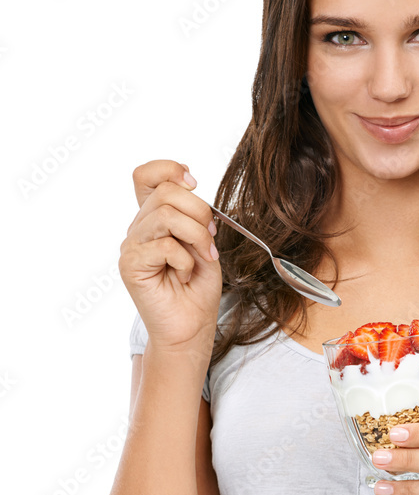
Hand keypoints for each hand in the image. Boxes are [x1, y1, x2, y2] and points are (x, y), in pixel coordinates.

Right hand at [119, 159, 222, 351]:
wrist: (192, 324)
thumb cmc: (198, 286)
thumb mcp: (203, 241)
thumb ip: (192, 215)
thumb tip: (190, 188)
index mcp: (154, 217)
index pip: (146, 175)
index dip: (170, 170)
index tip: (194, 185)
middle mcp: (139, 228)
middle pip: (166, 192)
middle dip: (200, 211)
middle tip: (210, 237)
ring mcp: (132, 245)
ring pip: (166, 215)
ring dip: (196, 235)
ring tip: (202, 256)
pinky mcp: (131, 265)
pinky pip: (165, 246)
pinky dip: (185, 260)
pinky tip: (184, 275)